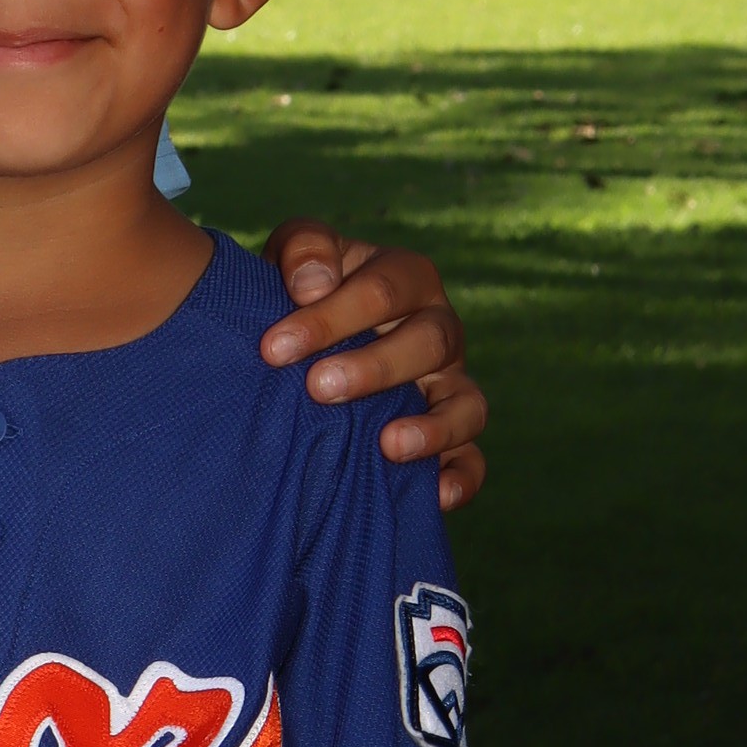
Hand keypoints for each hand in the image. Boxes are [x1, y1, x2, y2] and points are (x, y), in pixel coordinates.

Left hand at [259, 222, 485, 508]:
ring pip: (467, 404)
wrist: (299, 346)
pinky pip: (473, 461)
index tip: (272, 349)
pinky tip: (436, 496)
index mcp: (406, 279)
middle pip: (430, 343)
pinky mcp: (453, 438)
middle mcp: (439, 330)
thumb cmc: (297, 294)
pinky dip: (462, 477)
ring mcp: (450, 386)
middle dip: (374, 368)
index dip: (331, 317)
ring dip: (434, 427)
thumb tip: (313, 284)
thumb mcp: (294, 257)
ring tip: (388, 445)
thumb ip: (303, 249)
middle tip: (317, 388)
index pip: (383, 290)